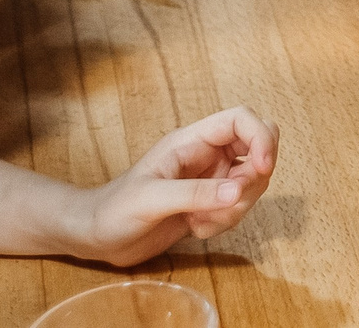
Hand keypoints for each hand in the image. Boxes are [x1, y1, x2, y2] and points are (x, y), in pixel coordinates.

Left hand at [69, 106, 278, 265]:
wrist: (96, 238)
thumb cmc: (114, 210)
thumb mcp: (151, 199)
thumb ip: (196, 194)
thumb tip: (239, 191)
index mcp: (192, 140)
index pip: (242, 120)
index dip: (261, 137)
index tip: (263, 168)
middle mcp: (207, 155)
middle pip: (257, 149)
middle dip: (253, 179)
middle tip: (231, 201)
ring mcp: (211, 179)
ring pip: (252, 182)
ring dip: (236, 207)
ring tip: (200, 220)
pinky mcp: (210, 203)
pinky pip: (239, 207)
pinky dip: (226, 222)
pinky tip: (195, 228)